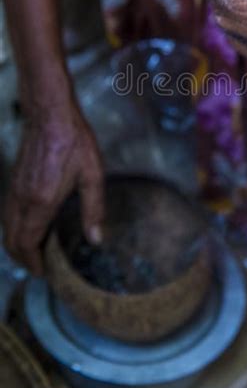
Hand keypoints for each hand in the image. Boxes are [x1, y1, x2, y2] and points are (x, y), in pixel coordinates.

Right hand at [3, 103, 104, 273]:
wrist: (50, 114)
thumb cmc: (73, 141)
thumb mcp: (92, 176)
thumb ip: (94, 210)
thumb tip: (96, 239)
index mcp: (41, 202)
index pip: (27, 244)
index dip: (33, 264)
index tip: (44, 274)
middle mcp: (22, 200)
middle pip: (11, 241)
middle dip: (23, 260)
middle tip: (40, 268)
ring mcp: (14, 190)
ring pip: (6, 228)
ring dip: (17, 245)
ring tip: (36, 252)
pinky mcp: (14, 181)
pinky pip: (7, 214)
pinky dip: (15, 229)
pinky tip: (31, 227)